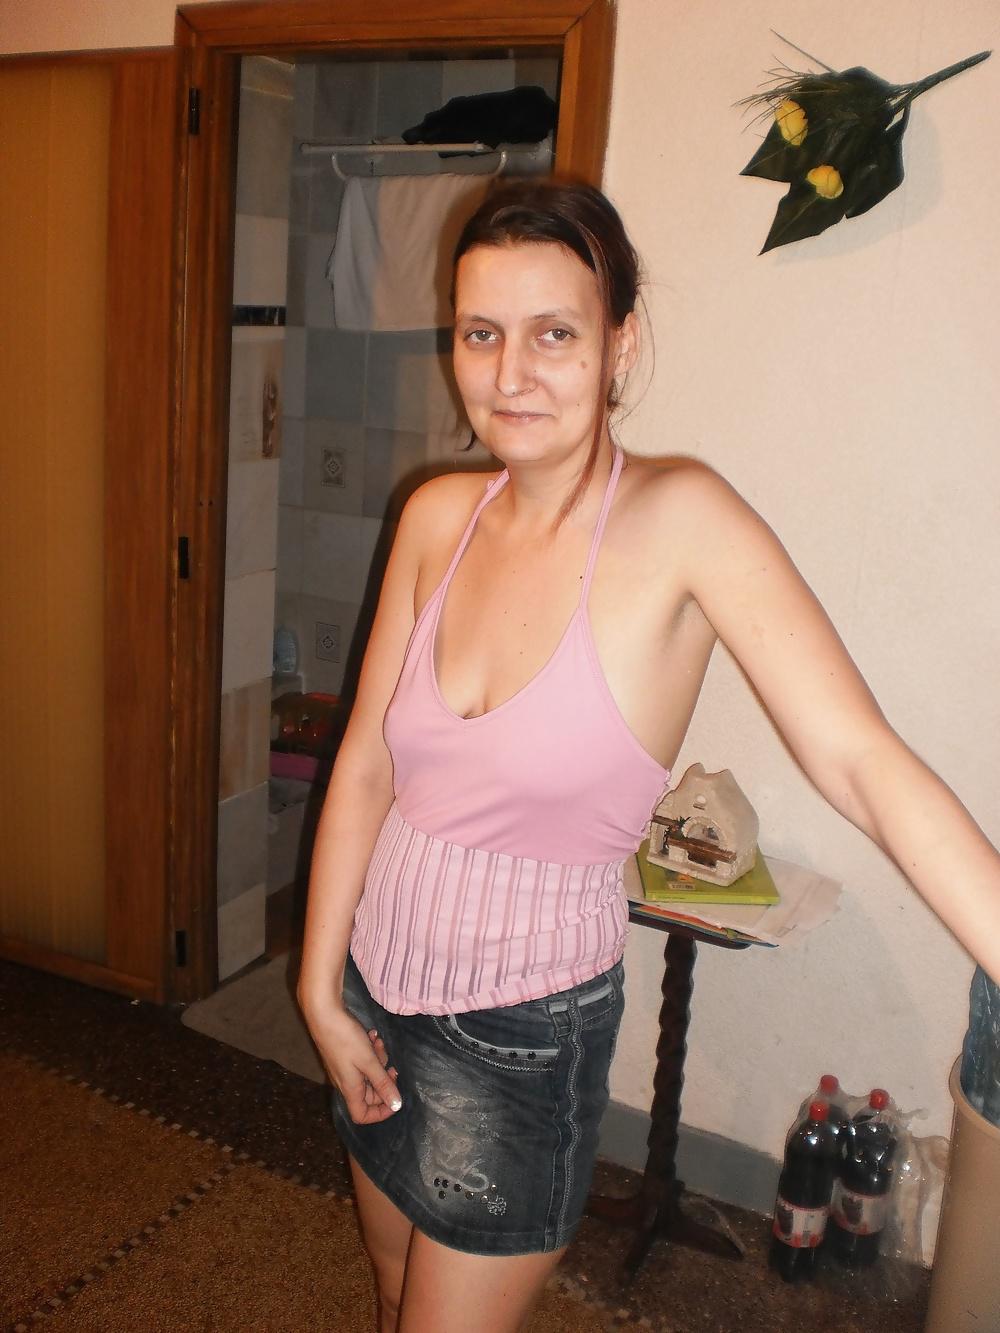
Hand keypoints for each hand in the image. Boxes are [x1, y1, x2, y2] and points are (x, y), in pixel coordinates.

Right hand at [302, 1002, 401, 1124]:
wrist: (324, 1014)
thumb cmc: (346, 1039)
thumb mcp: (369, 1062)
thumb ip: (383, 1083)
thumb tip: (397, 1106)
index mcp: (350, 1089)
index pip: (362, 1115)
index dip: (380, 1113)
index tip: (395, 1098)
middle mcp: (345, 1082)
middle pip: (370, 1093)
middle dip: (384, 1079)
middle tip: (392, 1065)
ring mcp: (343, 1068)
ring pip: (368, 1072)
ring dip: (378, 1059)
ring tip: (378, 1042)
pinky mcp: (344, 1055)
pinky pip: (362, 1059)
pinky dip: (370, 1050)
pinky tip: (371, 1035)